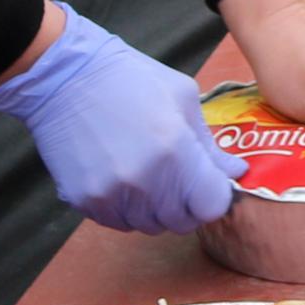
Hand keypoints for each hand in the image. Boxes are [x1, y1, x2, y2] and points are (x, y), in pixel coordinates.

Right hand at [0, 3, 234, 231]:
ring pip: (149, 226)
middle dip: (187, 204)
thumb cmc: (132, 79)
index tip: (208, 183)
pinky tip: (121, 177)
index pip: (211, 207)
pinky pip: (118, 222)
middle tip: (178, 177)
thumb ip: (211, 145)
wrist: (66, 78)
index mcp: (175, 151)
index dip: (214, 197)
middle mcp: (144, 181)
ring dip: (155, 209)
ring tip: (147, 173)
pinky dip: (126, 208)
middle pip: (181, 222)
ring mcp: (111, 195)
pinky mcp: (85, 201)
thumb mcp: (183, 99)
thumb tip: (237, 172)